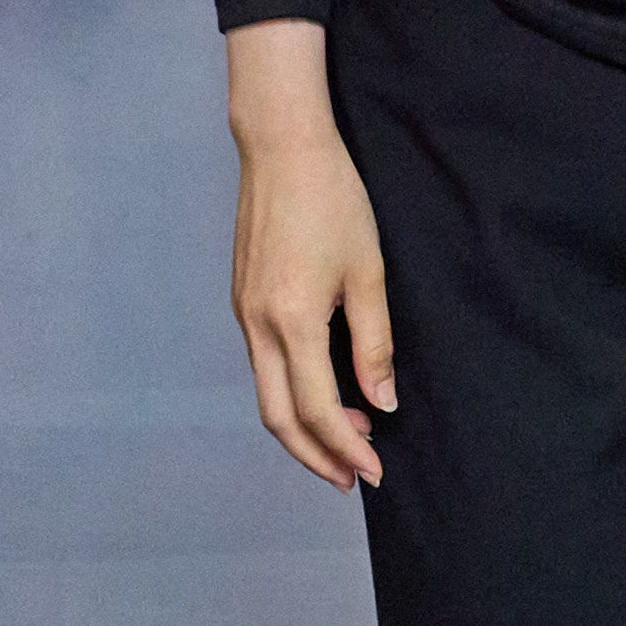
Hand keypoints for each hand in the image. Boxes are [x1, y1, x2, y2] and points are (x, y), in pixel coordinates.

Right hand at [227, 67, 394, 490]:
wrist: (282, 147)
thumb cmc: (333, 199)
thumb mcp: (368, 272)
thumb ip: (375, 344)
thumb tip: (383, 402)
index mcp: (291, 321)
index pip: (316, 410)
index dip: (346, 448)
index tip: (375, 471)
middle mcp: (257, 326)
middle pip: (278, 418)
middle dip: (316, 456)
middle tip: (352, 478)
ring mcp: (244, 314)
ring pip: (266, 394)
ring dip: (304, 426)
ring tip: (349, 440)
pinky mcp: (243, 300)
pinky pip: (262, 366)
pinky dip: (290, 393)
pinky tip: (322, 392)